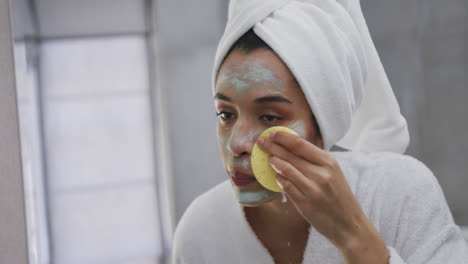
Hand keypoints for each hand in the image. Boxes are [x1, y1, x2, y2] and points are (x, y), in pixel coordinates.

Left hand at [257, 131, 388, 263]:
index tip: (272, 133)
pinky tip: (276, 177)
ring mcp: (312, 189)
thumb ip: (315, 162)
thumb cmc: (339, 197)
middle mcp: (321, 174)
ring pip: (286, 170)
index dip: (284, 137)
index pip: (301, 144)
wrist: (349, 224)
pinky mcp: (305, 203)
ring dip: (274, 163)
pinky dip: (279, 180)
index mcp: (329, 163)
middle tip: (261, 142)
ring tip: (268, 159)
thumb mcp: (334, 173)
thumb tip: (292, 148)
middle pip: (291, 155)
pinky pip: (286, 187)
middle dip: (273, 147)